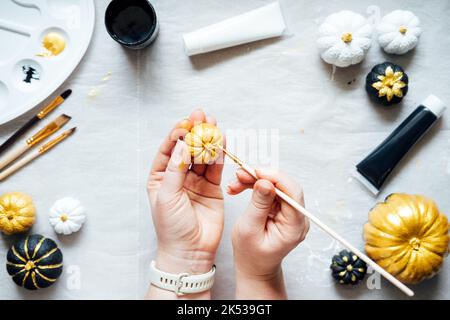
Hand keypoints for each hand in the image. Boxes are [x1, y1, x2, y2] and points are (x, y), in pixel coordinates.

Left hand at [146, 110, 224, 298]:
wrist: (190, 251)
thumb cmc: (172, 227)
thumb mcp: (167, 196)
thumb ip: (176, 169)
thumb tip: (184, 144)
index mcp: (161, 177)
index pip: (168, 150)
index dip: (177, 134)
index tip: (186, 122)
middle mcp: (178, 177)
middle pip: (187, 149)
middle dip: (194, 132)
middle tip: (201, 115)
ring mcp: (196, 181)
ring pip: (203, 156)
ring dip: (209, 139)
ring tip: (213, 123)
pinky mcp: (212, 188)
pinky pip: (216, 168)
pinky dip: (220, 154)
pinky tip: (222, 140)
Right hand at [227, 169, 308, 298]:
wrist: (254, 266)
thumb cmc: (251, 254)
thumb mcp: (249, 229)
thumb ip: (258, 205)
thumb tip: (265, 182)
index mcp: (295, 226)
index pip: (293, 193)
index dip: (275, 178)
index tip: (256, 171)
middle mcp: (297, 217)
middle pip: (284, 186)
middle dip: (261, 176)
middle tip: (240, 174)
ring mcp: (290, 212)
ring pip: (275, 185)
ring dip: (254, 180)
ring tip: (236, 181)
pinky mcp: (282, 209)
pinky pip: (270, 190)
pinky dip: (255, 185)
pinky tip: (241, 186)